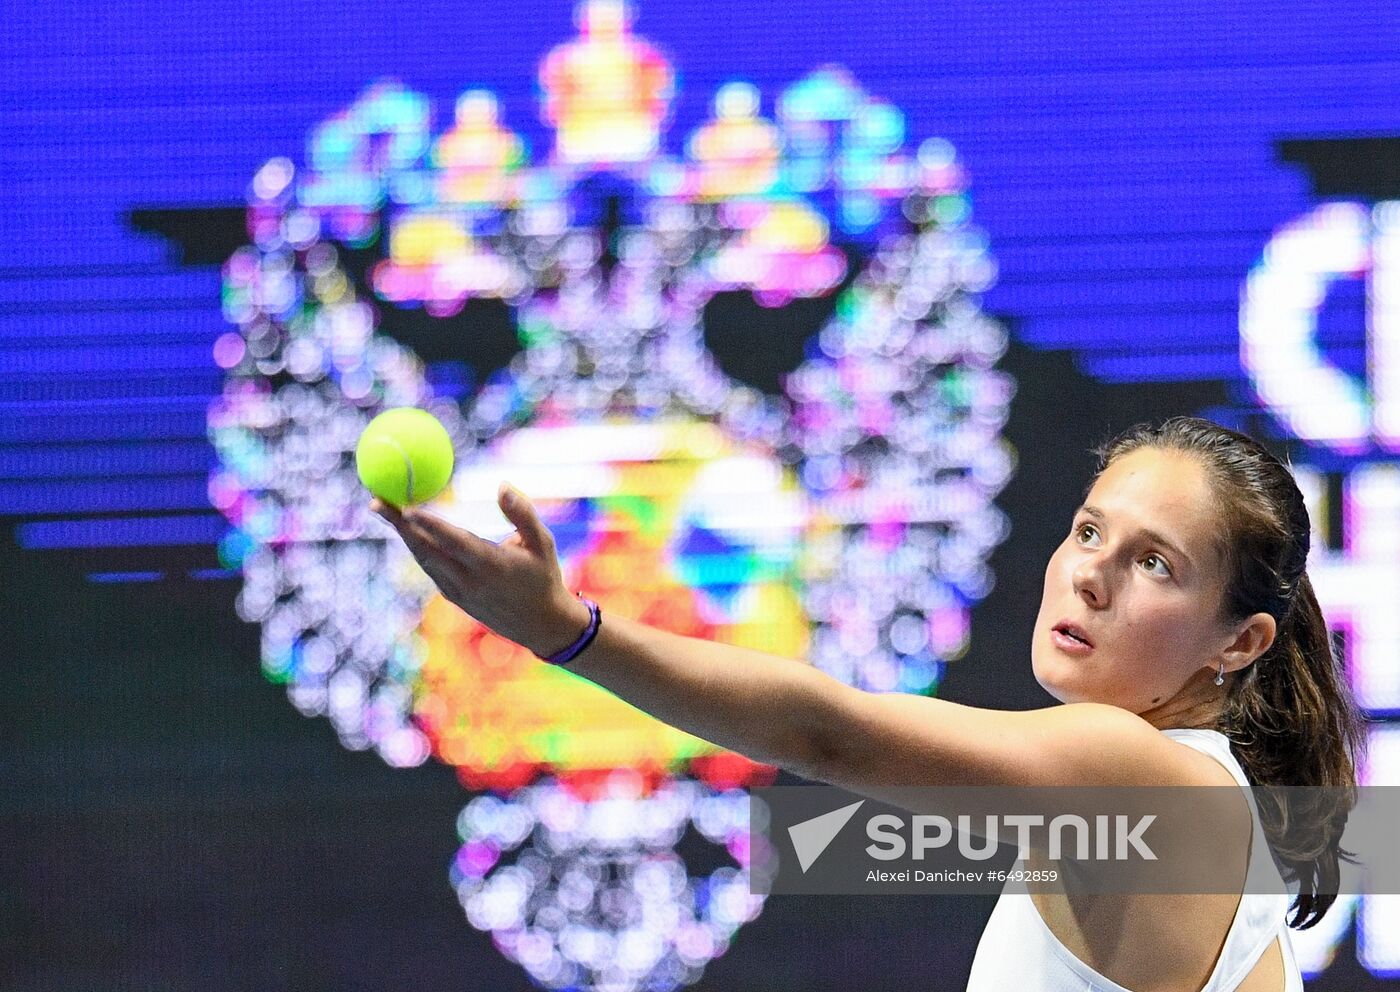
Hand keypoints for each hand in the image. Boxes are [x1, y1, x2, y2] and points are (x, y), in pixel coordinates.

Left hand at [370, 485, 592, 658]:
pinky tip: (408, 530)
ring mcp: (458, 592)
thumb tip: (502, 485)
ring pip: (424, 560)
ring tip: (384, 509)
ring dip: (403, 535)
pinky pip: (431, 568)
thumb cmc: (544, 577)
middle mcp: (468, 581)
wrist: (541, 625)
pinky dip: (417, 548)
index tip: (406, 506)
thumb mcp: (543, 543)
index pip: (451, 541)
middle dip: (398, 525)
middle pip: (425, 550)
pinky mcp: (454, 598)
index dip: (427, 524)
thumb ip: (522, 514)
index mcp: (490, 565)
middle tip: (377, 500)